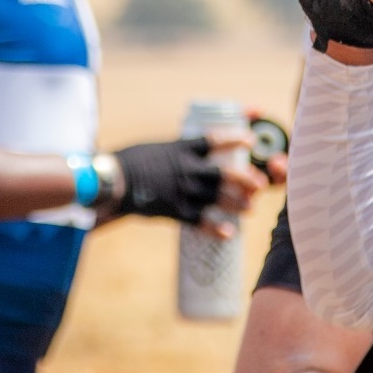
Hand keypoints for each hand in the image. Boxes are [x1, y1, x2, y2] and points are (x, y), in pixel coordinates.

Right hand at [108, 133, 261, 230]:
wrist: (112, 180)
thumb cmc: (131, 161)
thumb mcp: (158, 148)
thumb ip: (178, 152)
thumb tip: (194, 151)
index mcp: (182, 148)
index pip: (215, 140)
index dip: (235, 139)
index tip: (251, 140)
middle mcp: (186, 169)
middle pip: (224, 174)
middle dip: (245, 180)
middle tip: (260, 185)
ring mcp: (181, 191)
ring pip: (217, 198)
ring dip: (237, 203)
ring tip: (250, 208)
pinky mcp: (174, 210)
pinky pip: (199, 221)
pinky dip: (215, 228)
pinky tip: (229, 233)